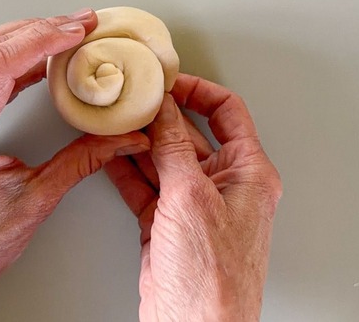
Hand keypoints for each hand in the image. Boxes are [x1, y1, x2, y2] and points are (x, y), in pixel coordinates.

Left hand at [0, 9, 150, 313]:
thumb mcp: (35, 203)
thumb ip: (81, 163)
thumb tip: (123, 140)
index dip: (41, 38)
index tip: (76, 30)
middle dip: (38, 28)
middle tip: (82, 24)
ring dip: (23, 36)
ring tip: (66, 33)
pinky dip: (10, 57)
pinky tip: (39, 60)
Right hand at [105, 74, 281, 320]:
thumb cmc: (212, 279)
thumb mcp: (191, 198)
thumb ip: (173, 149)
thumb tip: (163, 110)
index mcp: (248, 174)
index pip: (227, 113)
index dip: (198, 91)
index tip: (168, 80)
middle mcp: (224, 186)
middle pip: (189, 136)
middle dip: (160, 117)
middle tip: (132, 100)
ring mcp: (193, 206)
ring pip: (163, 160)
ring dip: (140, 142)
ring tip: (115, 122)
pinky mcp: (167, 225)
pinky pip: (146, 187)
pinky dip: (127, 171)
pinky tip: (110, 154)